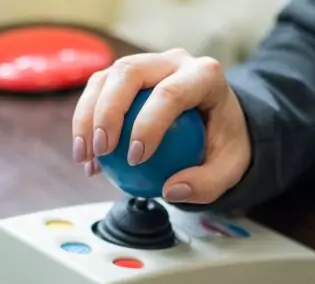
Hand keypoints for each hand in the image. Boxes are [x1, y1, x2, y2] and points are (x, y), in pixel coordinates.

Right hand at [71, 49, 251, 203]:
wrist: (218, 123)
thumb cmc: (224, 142)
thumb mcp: (230, 169)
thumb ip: (206, 184)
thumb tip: (171, 190)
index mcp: (204, 75)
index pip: (171, 92)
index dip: (148, 124)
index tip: (136, 159)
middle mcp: (173, 61)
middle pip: (129, 72)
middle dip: (108, 111)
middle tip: (101, 151)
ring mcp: (147, 64)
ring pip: (106, 78)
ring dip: (87, 116)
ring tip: (84, 157)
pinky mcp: (126, 75)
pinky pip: (98, 91)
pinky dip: (86, 123)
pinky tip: (87, 158)